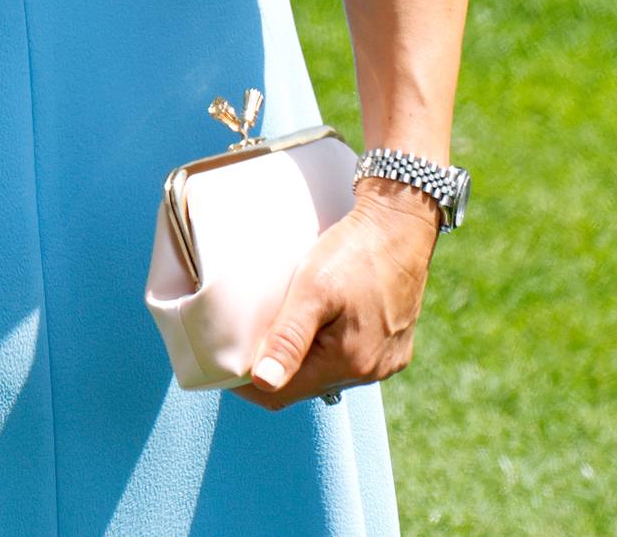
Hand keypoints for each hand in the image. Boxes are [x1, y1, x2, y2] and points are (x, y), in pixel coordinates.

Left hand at [240, 177, 440, 408]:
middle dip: (272, 367)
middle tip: (242, 337)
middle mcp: (370, 371)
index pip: (283, 393)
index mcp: (349, 363)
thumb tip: (264, 383)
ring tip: (276, 325)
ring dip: (300, 356)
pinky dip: (325, 347)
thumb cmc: (353, 253)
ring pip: (327, 372)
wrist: (399, 227)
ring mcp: (385, 361)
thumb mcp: (312, 290)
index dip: (247, 382)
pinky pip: (350, 358)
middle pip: (305, 385)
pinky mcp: (394, 347)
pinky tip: (313, 322)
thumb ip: (289, 338)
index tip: (222, 360)